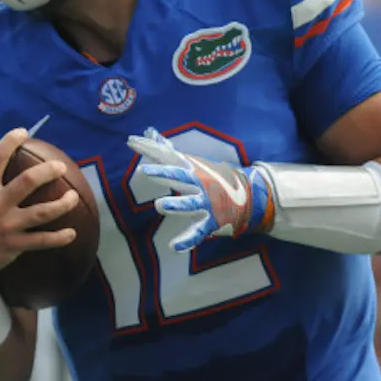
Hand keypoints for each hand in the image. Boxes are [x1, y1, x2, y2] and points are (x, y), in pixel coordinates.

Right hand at [0, 127, 81, 281]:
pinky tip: (72, 233)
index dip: (10, 141)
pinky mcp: (13, 245)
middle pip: (28, 182)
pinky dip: (59, 238)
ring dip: (62, 204)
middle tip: (60, 167)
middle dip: (48, 171)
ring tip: (74, 196)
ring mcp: (7, 226)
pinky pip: (41, 241)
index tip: (23, 132)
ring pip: (42, 212)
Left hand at [129, 129, 273, 251]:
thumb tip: (149, 132)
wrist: (248, 195)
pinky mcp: (211, 221)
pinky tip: (173, 247)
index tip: (131, 141)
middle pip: (179, 176)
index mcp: (191, 168)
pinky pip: (197, 232)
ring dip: (175, 205)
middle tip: (144, 171)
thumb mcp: (190, 162)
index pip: (167, 156)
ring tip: (159, 205)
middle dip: (163, 174)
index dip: (149, 149)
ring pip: (189, 204)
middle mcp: (199, 183)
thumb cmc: (211, 177)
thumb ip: (167, 150)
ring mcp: (206, 202)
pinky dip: (186, 241)